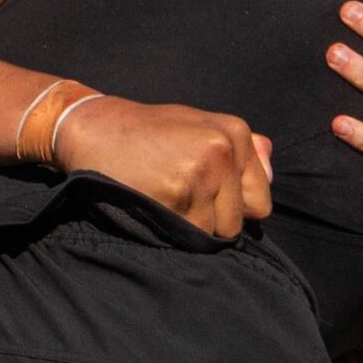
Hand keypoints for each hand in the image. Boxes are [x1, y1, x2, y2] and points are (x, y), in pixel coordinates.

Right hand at [53, 95, 272, 238]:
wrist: (92, 127)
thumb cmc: (146, 132)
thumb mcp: (197, 125)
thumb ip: (241, 146)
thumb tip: (271, 166)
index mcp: (235, 132)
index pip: (260, 200)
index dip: (232, 207)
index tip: (204, 196)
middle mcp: (224, 149)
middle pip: (237, 221)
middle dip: (211, 219)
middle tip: (177, 194)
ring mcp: (201, 172)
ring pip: (213, 233)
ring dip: (189, 226)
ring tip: (164, 196)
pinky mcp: (177, 194)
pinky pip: (188, 236)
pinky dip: (171, 229)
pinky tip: (153, 202)